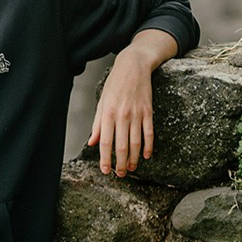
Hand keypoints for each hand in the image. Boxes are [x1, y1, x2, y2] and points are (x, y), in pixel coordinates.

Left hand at [88, 29, 178, 176]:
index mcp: (108, 114)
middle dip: (121, 164)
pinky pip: (149, 133)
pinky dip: (148, 146)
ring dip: (134, 159)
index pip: (105, 142)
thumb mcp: (101, 102)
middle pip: (121, 146)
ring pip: (136, 143)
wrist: (133, 66)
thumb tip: (92, 143)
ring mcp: (137, 114)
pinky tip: (147, 156)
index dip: (105, 159)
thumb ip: (97, 124)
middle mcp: (122, 115)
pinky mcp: (148, 111)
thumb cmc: (114, 84)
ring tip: (132, 169)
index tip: (106, 171)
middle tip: (121, 174)